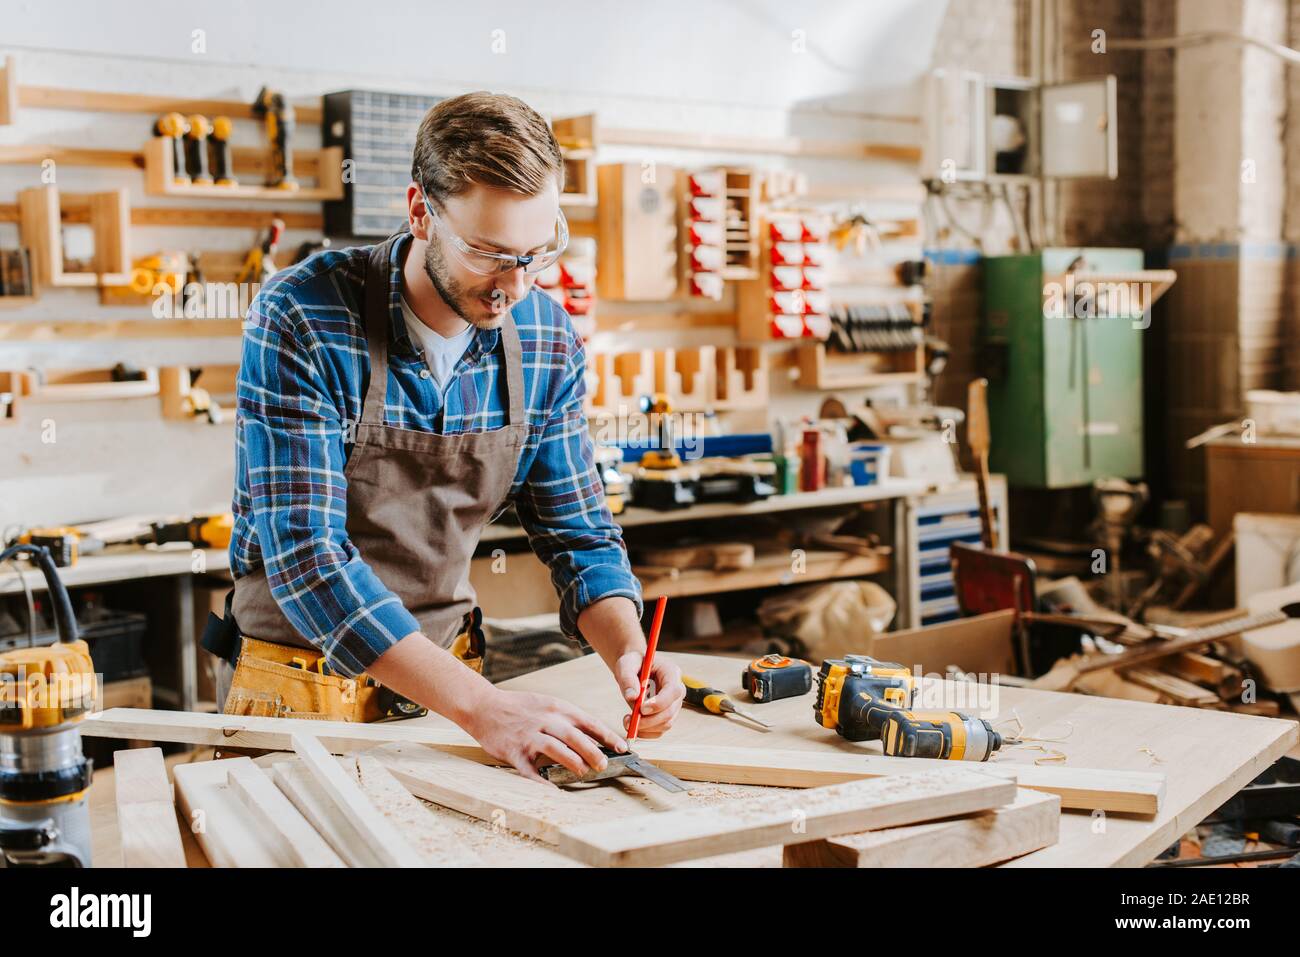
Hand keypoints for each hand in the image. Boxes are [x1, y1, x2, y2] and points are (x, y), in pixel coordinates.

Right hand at [464, 687, 627, 783]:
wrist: (484, 706)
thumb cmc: (520, 708)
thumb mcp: (547, 704)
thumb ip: (568, 719)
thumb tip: (595, 737)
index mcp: (557, 708)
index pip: (588, 721)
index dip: (607, 735)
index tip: (623, 747)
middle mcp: (545, 720)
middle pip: (575, 736)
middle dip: (593, 751)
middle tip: (604, 764)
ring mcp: (529, 736)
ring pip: (555, 748)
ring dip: (572, 761)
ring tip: (584, 771)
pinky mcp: (514, 751)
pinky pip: (529, 770)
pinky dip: (541, 782)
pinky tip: (552, 790)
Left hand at [614, 652, 684, 738]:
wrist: (635, 669)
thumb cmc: (633, 663)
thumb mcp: (626, 665)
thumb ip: (628, 679)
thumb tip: (632, 697)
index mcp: (672, 672)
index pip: (673, 691)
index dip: (660, 702)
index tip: (641, 708)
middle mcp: (677, 690)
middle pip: (670, 711)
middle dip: (649, 720)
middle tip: (629, 720)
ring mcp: (673, 705)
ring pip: (665, 724)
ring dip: (645, 728)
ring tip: (627, 720)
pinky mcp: (666, 716)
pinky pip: (659, 731)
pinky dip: (645, 733)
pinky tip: (632, 726)